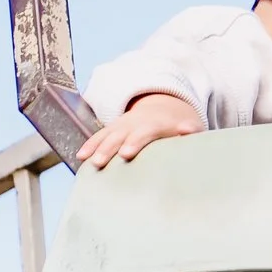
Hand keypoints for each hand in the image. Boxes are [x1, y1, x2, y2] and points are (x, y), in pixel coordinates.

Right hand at [76, 92, 203, 169]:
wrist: (163, 109)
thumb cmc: (178, 126)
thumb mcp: (190, 126)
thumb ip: (190, 129)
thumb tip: (188, 130)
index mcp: (153, 124)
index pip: (143, 132)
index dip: (134, 142)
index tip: (125, 154)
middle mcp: (134, 123)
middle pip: (120, 135)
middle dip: (109, 148)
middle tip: (100, 162)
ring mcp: (122, 126)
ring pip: (107, 136)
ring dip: (96, 147)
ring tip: (87, 161)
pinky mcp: (113, 131)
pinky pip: (99, 137)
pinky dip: (90, 145)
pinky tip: (81, 157)